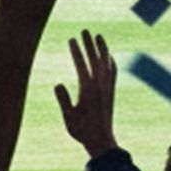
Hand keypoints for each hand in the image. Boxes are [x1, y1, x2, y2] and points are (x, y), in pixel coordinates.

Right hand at [53, 30, 117, 155]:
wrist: (101, 140)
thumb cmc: (82, 131)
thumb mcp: (69, 118)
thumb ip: (64, 100)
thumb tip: (57, 84)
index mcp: (88, 90)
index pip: (82, 66)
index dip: (76, 52)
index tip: (72, 39)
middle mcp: (100, 86)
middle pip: (95, 60)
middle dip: (89, 44)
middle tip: (84, 30)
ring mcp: (107, 88)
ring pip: (107, 63)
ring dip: (102, 49)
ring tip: (98, 36)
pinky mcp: (111, 92)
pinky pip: (113, 72)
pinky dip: (110, 61)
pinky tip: (108, 56)